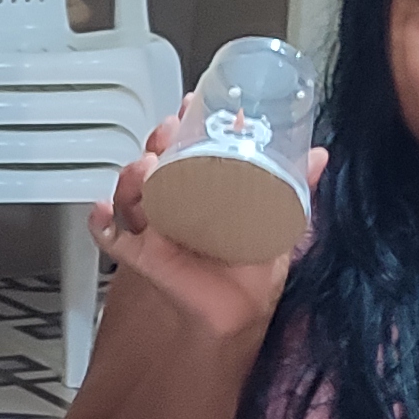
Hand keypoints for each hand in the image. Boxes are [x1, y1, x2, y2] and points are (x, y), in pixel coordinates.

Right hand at [85, 93, 328, 345]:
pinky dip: (100, 223)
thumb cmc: (252, 267)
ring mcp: (153, 226)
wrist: (240, 312)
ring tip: (144, 170)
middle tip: (168, 133)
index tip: (192, 106)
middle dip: (157, 141)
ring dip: (131, 174)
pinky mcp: (141, 254)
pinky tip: (103, 212)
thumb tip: (318, 156)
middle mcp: (173, 201)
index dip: (184, 122)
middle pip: (153, 159)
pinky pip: (110, 237)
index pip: (186, 145)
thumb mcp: (276, 219)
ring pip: (129, 190)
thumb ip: (295, 187)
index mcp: (202, 187)